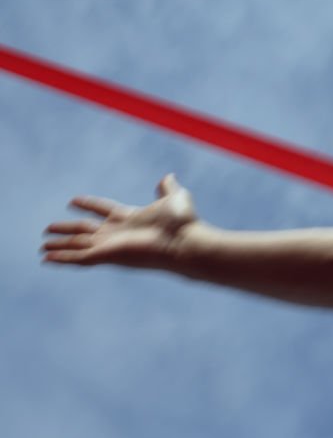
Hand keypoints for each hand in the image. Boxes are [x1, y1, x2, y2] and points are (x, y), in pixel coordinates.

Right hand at [42, 174, 197, 268]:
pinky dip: (62, 258)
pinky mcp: (107, 256)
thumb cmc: (183, 223)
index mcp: (130, 217)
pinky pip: (79, 258)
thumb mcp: (175, 198)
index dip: (88, 205)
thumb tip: (168, 177)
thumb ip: (168, 188)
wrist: (185, 242)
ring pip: (78, 245)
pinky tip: (46, 259)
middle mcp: (118, 233)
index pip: (103, 209)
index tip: (73, 201)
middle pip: (85, 230)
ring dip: (60, 246)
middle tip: (48, 229)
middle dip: (67, 229)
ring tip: (42, 248)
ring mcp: (111, 246)